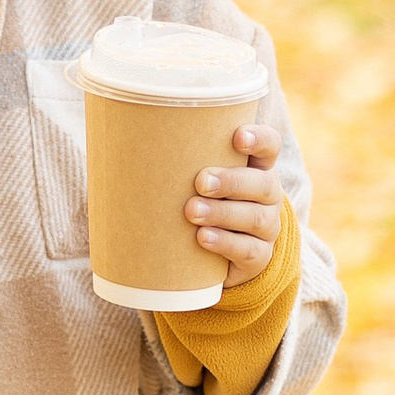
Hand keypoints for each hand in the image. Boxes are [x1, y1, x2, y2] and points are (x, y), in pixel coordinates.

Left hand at [187, 121, 285, 289]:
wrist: (216, 256)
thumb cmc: (199, 202)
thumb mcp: (194, 180)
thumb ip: (180, 162)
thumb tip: (124, 140)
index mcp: (256, 168)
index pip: (270, 146)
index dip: (260, 139)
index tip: (237, 137)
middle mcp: (267, 195)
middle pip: (264, 184)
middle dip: (232, 181)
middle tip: (200, 182)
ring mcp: (267, 227)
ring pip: (255, 218)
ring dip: (222, 213)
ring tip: (192, 212)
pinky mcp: (259, 257)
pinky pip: (248, 251)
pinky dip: (225, 243)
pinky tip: (202, 238)